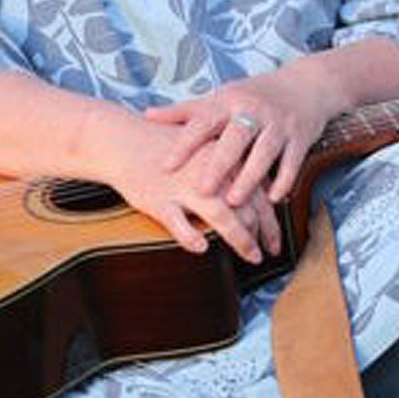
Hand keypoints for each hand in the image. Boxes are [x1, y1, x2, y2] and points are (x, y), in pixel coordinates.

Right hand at [81, 106, 284, 262]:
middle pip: (247, 208)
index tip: (275, 239)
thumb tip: (256, 194)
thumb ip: (230, 170)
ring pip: (223, 217)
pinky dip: (192, 237)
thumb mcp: (205, 149)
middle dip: (263, 234)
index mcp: (222, 158)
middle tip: (269, 253)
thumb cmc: (166, 148)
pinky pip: (179, 224)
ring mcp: (184, 187)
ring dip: (241, 240)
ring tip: (251, 257)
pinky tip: (201, 248)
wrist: (123, 140)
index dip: (271, 219)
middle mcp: (209, 173)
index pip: (258, 192)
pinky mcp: (159, 200)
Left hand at [146, 61, 356, 212]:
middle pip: (234, 139)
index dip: (185, 145)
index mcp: (229, 101)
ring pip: (264, 152)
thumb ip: (185, 111)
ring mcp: (279, 124)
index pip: (203, 123)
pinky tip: (274, 199)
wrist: (307, 85)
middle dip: (218, 165)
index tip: (167, 166)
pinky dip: (284, 180)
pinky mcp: (301, 137)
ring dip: (249, 177)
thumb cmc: (253, 96)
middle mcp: (254, 111)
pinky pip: (292, 161)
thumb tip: (147, 114)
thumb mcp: (220, 98)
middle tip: (201, 190)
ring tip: (233, 200)